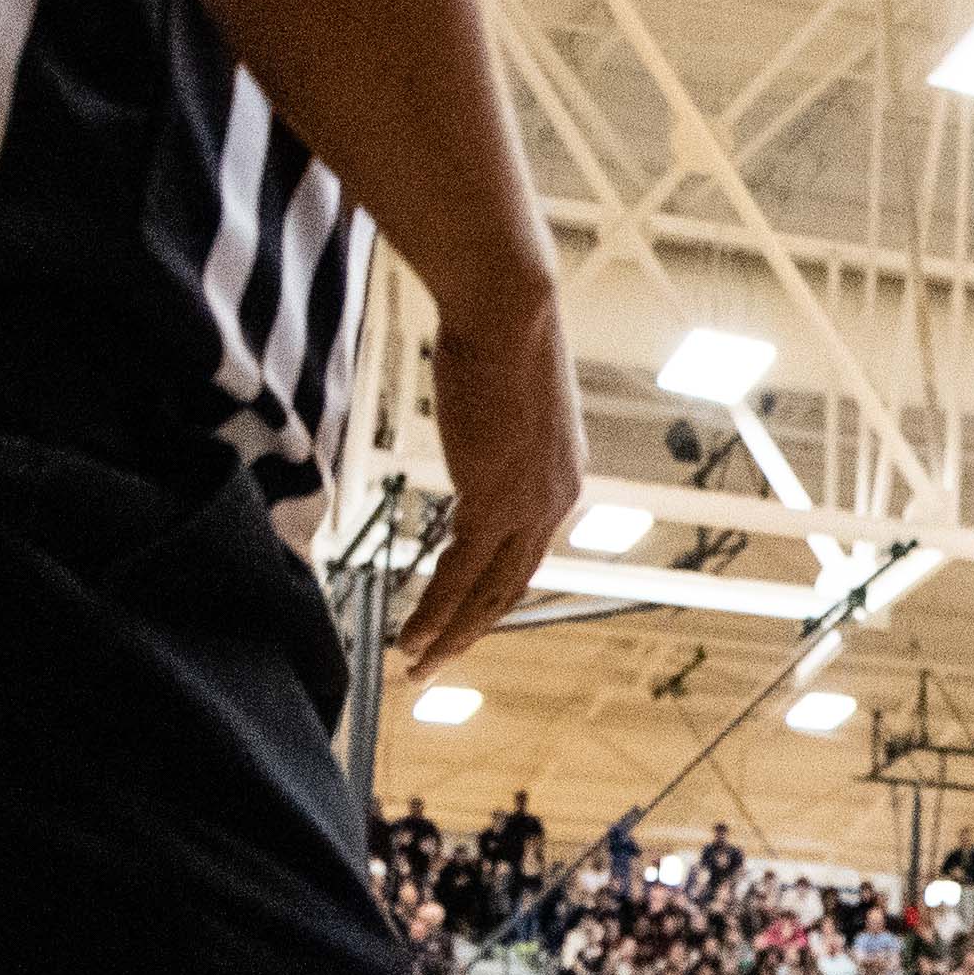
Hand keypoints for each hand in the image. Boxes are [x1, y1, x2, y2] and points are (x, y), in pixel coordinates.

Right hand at [395, 291, 585, 682]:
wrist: (507, 309)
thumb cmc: (498, 333)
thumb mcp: (505, 394)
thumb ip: (494, 425)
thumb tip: (479, 410)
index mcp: (561, 476)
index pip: (525, 552)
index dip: (491, 591)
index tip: (463, 617)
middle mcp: (556, 499)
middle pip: (512, 585)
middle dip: (472, 630)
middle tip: (437, 662)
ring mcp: (529, 505)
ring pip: (489, 592)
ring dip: (451, 634)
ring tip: (418, 665)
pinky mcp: (495, 500)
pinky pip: (460, 574)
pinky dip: (435, 611)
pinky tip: (412, 637)